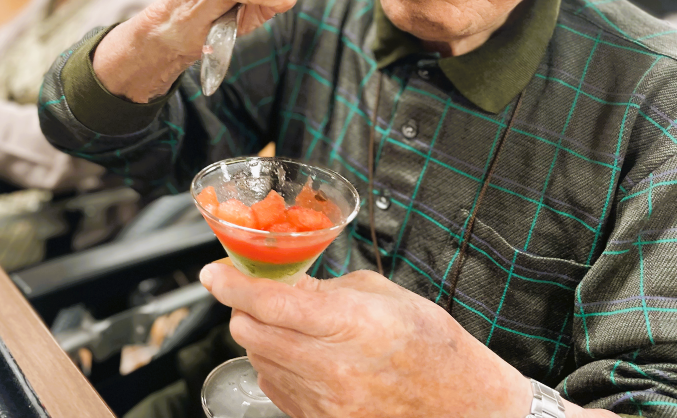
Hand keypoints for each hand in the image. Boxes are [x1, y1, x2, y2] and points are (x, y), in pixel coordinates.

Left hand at [199, 263, 613, 417]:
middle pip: (251, 331)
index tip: (213, 272)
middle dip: (245, 306)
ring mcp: (323, 403)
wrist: (463, 408)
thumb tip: (285, 280)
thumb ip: (327, 287)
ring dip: (261, 336)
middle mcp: (330, 368)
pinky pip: (274, 387)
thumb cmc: (432, 347)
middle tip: (260, 292)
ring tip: (294, 326)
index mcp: (350, 324)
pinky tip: (303, 357)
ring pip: (257, 358)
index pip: (270, 301)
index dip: (232, 283)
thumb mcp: (384, 296)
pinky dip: (275, 366)